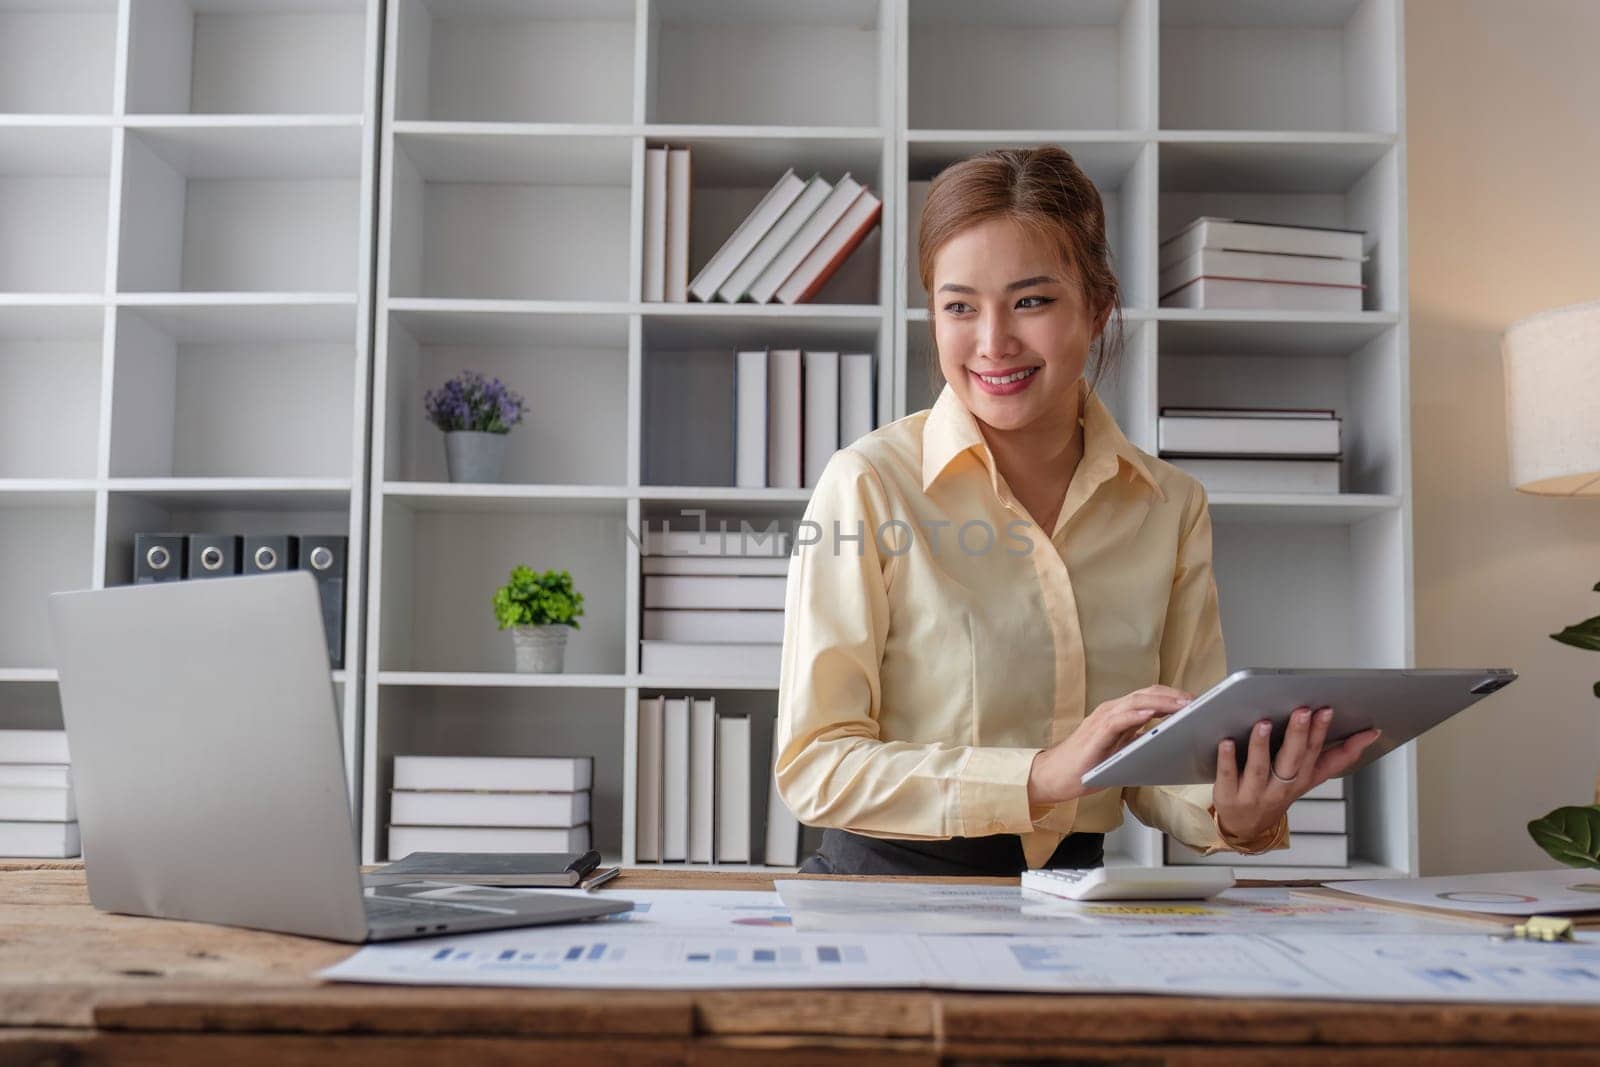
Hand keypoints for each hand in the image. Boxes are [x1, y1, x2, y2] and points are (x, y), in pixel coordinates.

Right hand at [1028, 686, 1192, 807]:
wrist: (1054, 776)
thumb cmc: (1086, 766)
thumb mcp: (1118, 751)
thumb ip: (1135, 740)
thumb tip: (1163, 737)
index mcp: (1117, 714)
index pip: (1148, 697)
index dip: (1172, 695)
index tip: (1195, 701)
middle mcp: (1109, 711)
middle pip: (1146, 694)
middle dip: (1173, 695)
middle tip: (1197, 701)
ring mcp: (1102, 720)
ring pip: (1135, 702)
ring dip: (1161, 702)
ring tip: (1182, 704)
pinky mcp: (1095, 734)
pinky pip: (1118, 720)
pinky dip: (1136, 715)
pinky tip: (1151, 714)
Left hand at [1212, 706, 1380, 844]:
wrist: (1246, 828)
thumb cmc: (1278, 793)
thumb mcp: (1311, 778)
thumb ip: (1338, 757)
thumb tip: (1369, 734)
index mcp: (1302, 779)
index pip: (1317, 754)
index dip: (1324, 734)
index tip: (1328, 710)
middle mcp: (1281, 787)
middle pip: (1292, 759)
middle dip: (1300, 735)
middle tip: (1303, 711)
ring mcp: (1255, 793)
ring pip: (1260, 767)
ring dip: (1262, 745)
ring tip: (1263, 723)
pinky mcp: (1229, 795)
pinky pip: (1227, 775)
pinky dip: (1227, 759)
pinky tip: (1226, 741)